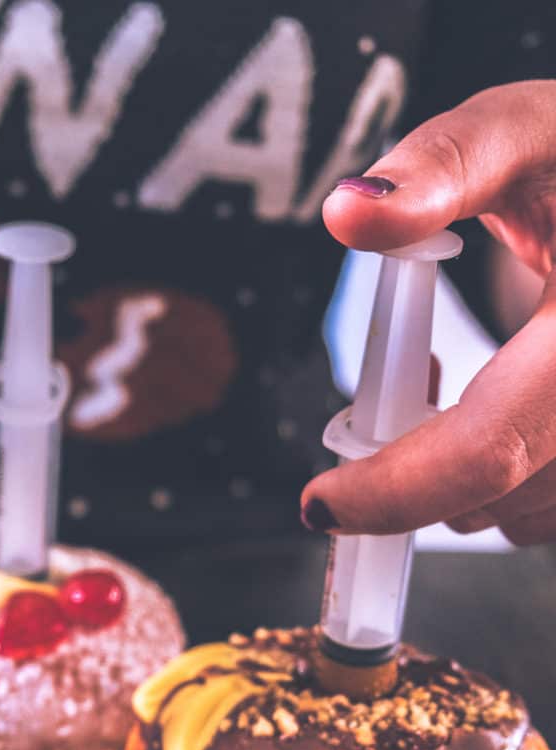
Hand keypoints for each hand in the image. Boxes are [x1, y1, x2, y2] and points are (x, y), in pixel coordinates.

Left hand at [306, 81, 555, 545]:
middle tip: (392, 395)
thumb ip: (442, 165)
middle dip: (416, 473)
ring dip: (463, 480)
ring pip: (526, 515)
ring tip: (451, 389)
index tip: (321, 502)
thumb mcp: (528, 131)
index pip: (488, 449)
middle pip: (498, 495)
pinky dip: (506, 483)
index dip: (394, 491)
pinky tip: (497, 416)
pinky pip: (551, 509)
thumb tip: (349, 211)